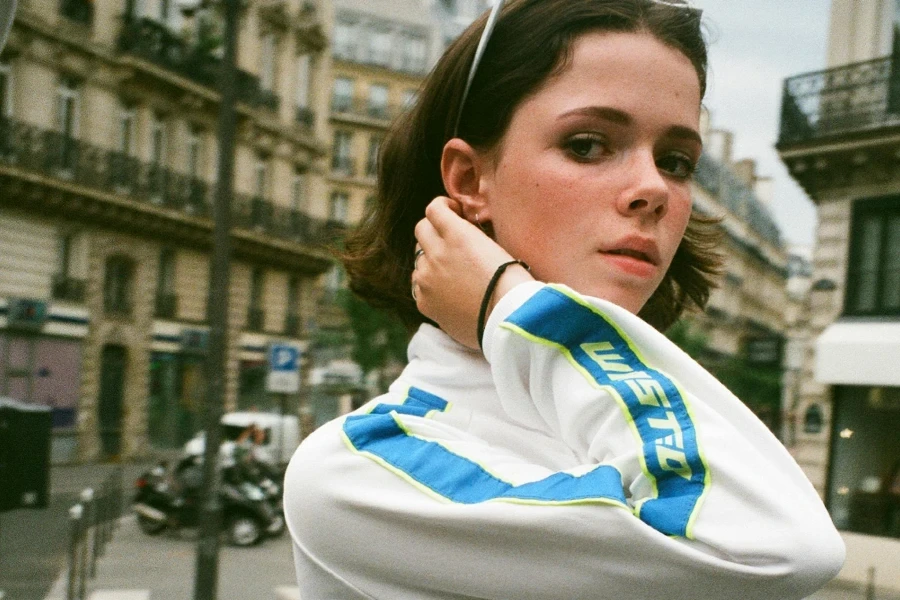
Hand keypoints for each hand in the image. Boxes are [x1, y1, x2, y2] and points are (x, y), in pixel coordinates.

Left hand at [413, 197, 533, 348]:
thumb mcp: (494, 247)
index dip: (442, 207)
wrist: (509, 320)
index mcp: (458, 235)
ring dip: (431, 260)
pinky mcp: (424, 301)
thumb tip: (460, 232)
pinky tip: (449, 293)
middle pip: (421, 230)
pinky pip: (419, 286)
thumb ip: (471, 236)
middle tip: (449, 241)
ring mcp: (427, 279)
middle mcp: (437, 253)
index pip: (434, 209)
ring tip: (452, 273)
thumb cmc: (512, 283)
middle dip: (434, 231)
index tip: (451, 213)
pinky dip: (431, 285)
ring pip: (419, 260)